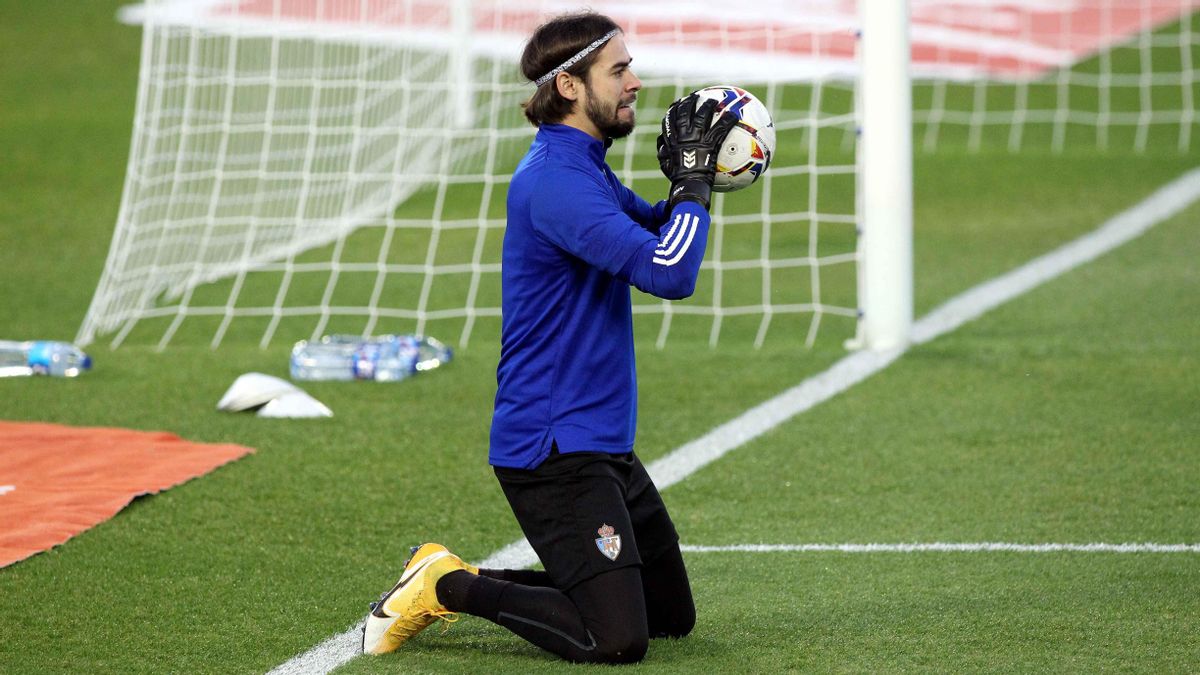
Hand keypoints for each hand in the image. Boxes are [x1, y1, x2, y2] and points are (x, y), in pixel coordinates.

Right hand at [656, 93, 738, 209]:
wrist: (689, 183)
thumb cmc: (677, 178)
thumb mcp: (665, 165)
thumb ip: (663, 154)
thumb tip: (661, 147)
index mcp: (672, 139)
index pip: (670, 119)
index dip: (674, 109)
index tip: (677, 102)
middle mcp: (683, 135)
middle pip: (685, 112)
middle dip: (690, 102)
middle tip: (696, 95)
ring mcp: (697, 138)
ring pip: (702, 116)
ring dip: (708, 106)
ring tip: (714, 100)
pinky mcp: (710, 144)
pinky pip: (720, 129)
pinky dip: (727, 121)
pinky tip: (733, 116)